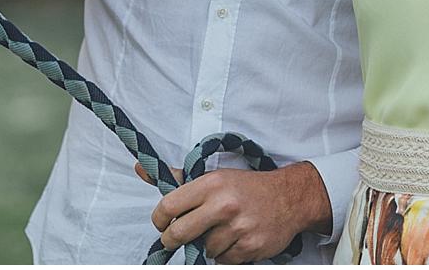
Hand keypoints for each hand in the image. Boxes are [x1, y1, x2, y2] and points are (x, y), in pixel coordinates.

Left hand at [145, 162, 330, 263]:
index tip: (162, 223)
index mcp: (210, 184)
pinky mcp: (250, 247)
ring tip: (219, 232)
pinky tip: (233, 240)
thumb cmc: (245, 187)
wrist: (288, 198)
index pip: (168, 207)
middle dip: (173, 240)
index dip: (159, 220)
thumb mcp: (214, 176)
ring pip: (203, 249)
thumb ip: (179, 177)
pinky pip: (223, 260)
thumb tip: (140, 169)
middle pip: (180, 234)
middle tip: (176, 238)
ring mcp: (237, 228)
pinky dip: (225, 255)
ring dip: (206, 246)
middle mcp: (223, 205)